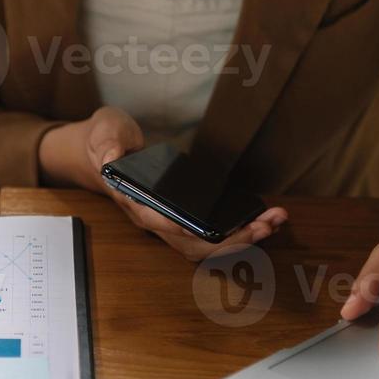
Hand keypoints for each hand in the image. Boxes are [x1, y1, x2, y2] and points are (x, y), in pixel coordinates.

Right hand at [39, 106, 285, 261]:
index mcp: (133, 201)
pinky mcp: (185, 219)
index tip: (205, 229)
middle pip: (192, 244)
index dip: (180, 229)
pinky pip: (213, 235)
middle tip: (263, 225)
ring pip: (207, 245)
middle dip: (230, 240)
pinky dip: (240, 232)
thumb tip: (112, 159)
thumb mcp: (104, 132)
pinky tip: (265, 220)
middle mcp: (153, 220)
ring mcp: (170, 223)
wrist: (106, 151)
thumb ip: (108, 144)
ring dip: (243, 239)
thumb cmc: (106, 141)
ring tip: (274, 222)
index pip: (156, 222)